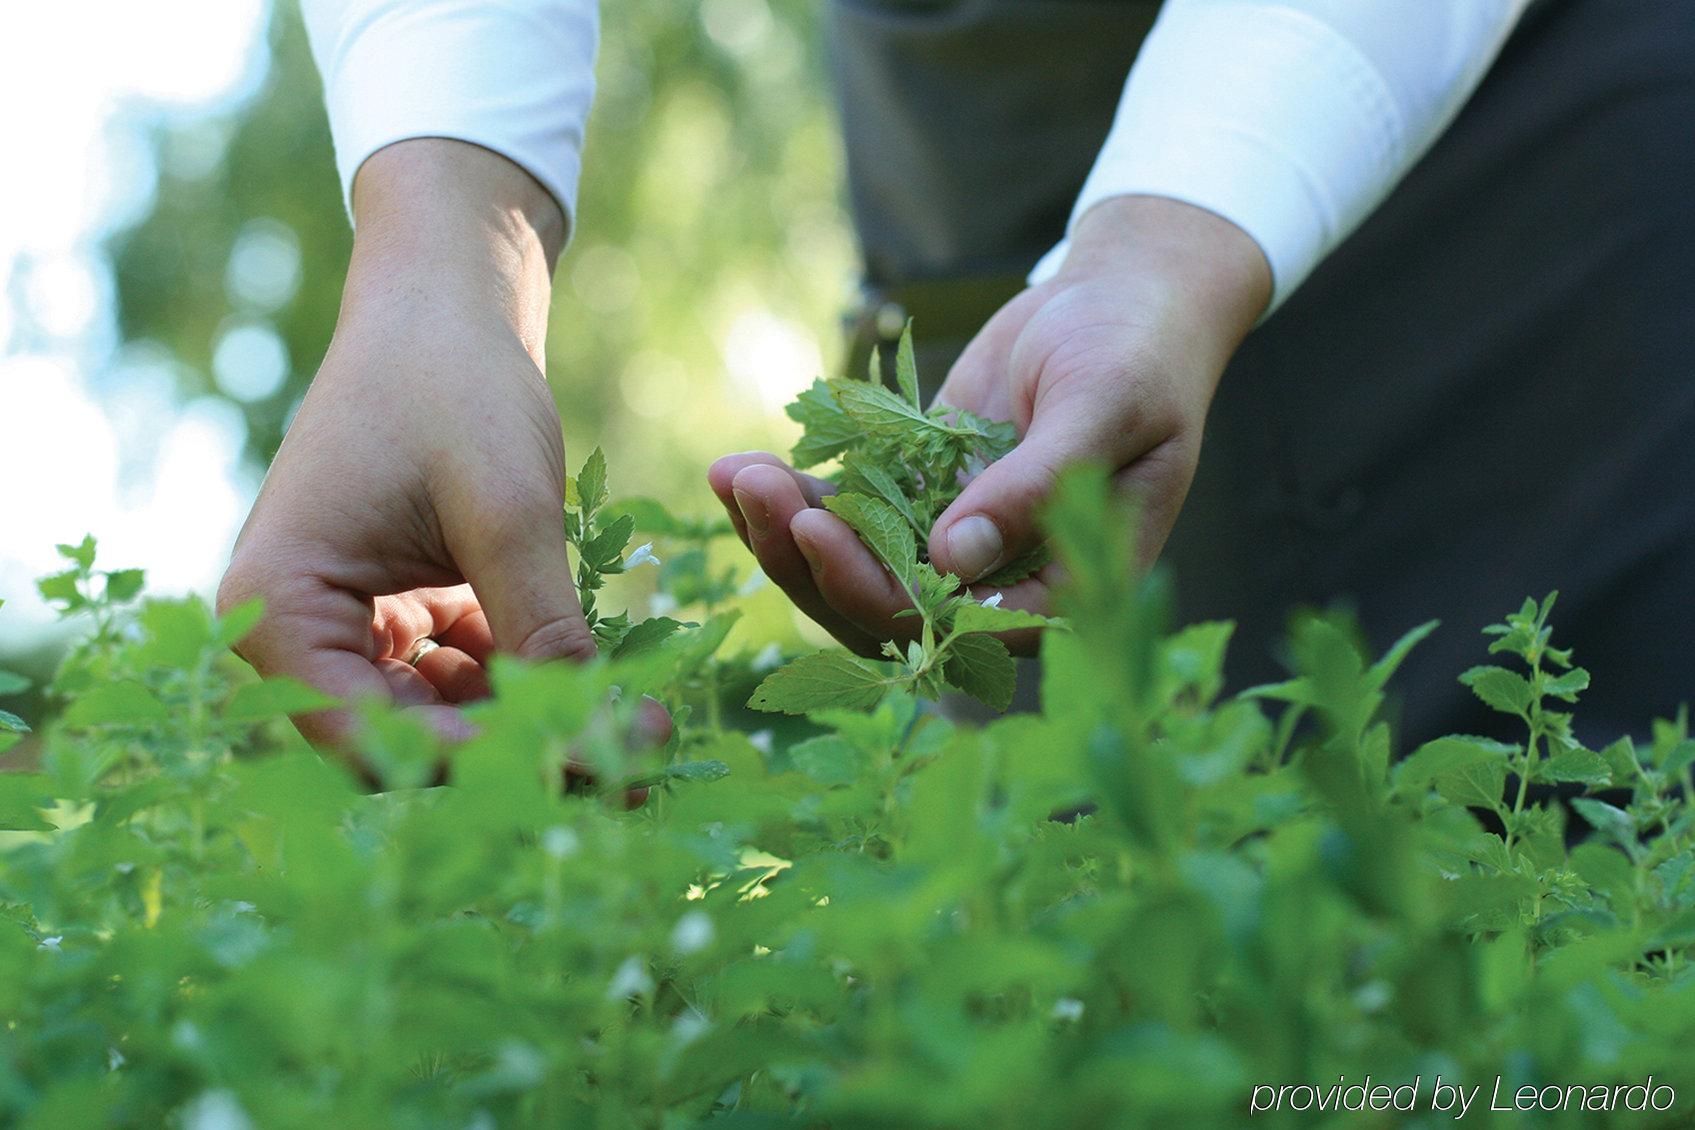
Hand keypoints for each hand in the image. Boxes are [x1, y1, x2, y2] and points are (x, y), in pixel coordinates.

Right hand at [219, 140, 662, 750]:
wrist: (446, 305)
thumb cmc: (455, 385)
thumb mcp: (506, 511)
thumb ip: (543, 632)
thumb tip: (598, 747)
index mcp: (278, 610)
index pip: (376, 738)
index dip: (486, 767)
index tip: (597, 768)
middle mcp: (294, 638)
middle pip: (409, 743)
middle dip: (522, 753)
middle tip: (636, 760)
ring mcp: (348, 631)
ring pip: (446, 722)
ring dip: (536, 725)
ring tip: (639, 723)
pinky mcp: (399, 620)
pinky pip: (464, 683)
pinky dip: (530, 683)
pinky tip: (606, 682)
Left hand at [709, 196, 1269, 656]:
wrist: (1124, 298)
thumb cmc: (1138, 353)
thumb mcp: (1102, 408)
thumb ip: (1034, 486)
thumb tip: (952, 558)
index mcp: (1061, 587)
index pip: (956, 624)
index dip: (877, 591)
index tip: (815, 527)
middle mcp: (1001, 583)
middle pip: (885, 610)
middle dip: (811, 559)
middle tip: (753, 490)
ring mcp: (953, 542)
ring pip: (855, 569)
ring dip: (785, 532)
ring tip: (732, 475)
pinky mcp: (918, 496)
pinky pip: (849, 514)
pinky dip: (794, 496)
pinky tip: (739, 466)